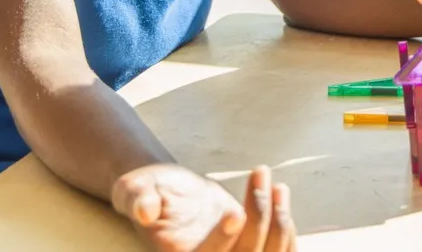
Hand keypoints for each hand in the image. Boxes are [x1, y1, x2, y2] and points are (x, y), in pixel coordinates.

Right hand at [112, 164, 295, 251]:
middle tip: (260, 176)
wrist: (168, 195)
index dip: (223, 242)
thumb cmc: (147, 191)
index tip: (235, 213)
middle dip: (260, 221)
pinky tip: (280, 196)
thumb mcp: (135, 188)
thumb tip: (145, 210)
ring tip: (276, 186)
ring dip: (278, 223)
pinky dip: (286, 230)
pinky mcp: (249, 250)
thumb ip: (137, 198)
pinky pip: (279, 251)